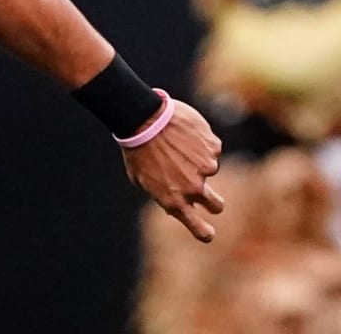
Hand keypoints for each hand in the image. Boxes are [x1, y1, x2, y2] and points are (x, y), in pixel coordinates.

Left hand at [122, 99, 223, 241]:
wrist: (143, 119)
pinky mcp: (213, 148)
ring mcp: (207, 168)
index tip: (208, 233)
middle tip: (205, 192)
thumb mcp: (141, 178)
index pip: (199, 228)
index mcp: (174, 200)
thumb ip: (162, 194)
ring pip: (210, 170)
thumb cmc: (136, 149)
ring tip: (177, 146)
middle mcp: (193, 188)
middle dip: (213, 202)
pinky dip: (201, 143)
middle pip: (217, 206)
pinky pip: (211, 149)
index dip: (204, 232)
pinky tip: (184, 134)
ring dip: (199, 161)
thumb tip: (175, 205)